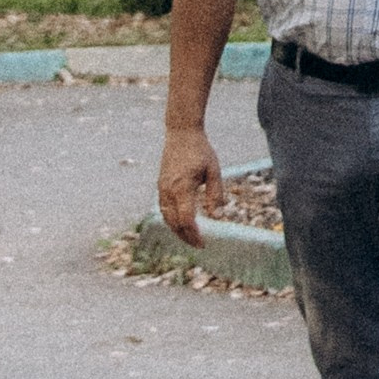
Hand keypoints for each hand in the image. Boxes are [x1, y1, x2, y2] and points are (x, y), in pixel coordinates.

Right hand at [159, 127, 225, 244]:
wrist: (181, 133)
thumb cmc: (200, 151)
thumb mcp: (214, 170)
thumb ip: (215, 194)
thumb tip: (217, 216)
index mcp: (182, 188)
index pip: (186, 219)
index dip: (194, 234)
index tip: (203, 243)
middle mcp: (168, 191)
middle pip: (174, 223)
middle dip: (186, 237)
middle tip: (199, 245)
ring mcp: (162, 189)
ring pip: (166, 218)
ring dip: (178, 231)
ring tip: (191, 238)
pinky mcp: (160, 187)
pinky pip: (164, 209)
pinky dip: (172, 220)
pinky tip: (182, 223)